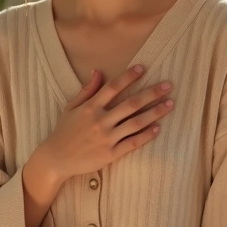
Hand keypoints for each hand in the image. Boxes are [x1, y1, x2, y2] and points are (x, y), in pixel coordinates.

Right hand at [35, 65, 174, 182]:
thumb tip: (99, 71)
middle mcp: (100, 120)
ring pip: (136, 123)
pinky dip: (146, 135)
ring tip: (170, 104)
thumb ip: (87, 90)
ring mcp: (107, 138)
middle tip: (168, 85)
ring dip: (155, 113)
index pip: (113, 87)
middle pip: (131, 104)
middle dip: (151, 93)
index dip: (129, 76)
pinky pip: (132, 143)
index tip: (143, 68)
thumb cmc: (63, 131)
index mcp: (90, 107)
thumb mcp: (71, 107)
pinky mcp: (110, 154)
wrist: (56, 159)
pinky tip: (158, 128)